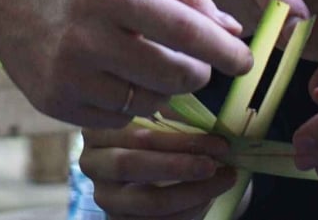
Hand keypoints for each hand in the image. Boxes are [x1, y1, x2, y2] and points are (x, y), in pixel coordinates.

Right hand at [0, 0, 251, 127]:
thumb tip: (230, 29)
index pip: (183, 30)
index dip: (222, 49)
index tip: (246, 61)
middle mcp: (84, 36)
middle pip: (171, 74)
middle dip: (198, 73)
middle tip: (201, 63)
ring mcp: (66, 74)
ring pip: (148, 103)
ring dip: (166, 90)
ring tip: (156, 63)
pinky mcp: (54, 102)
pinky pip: (116, 119)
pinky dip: (131, 103)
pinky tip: (122, 76)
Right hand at [79, 124, 238, 219]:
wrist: (157, 172)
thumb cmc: (162, 137)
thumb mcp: (163, 119)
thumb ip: (174, 115)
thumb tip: (200, 108)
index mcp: (99, 129)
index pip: (136, 134)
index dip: (180, 139)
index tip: (219, 141)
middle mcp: (93, 163)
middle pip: (132, 166)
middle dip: (180, 166)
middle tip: (215, 164)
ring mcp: (104, 197)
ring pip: (148, 200)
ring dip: (192, 192)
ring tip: (224, 180)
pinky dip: (188, 211)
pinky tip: (208, 198)